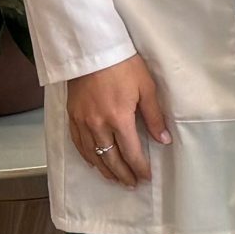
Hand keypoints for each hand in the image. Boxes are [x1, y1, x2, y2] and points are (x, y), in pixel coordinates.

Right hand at [67, 54, 169, 186]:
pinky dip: (87, 156)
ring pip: (93, 154)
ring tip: (115, 179)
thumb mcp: (146, 87)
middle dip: (123, 174)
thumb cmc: (123, 65)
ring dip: (105, 169)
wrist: (92, 49)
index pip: (131, 152)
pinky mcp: (71, 115)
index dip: (139, 168)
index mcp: (119, 118)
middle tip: (131, 184)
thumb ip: (154, 116)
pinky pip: (78, 143)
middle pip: (111, 158)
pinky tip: (94, 162)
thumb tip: (163, 139)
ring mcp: (82, 121)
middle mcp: (98, 124)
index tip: (146, 177)